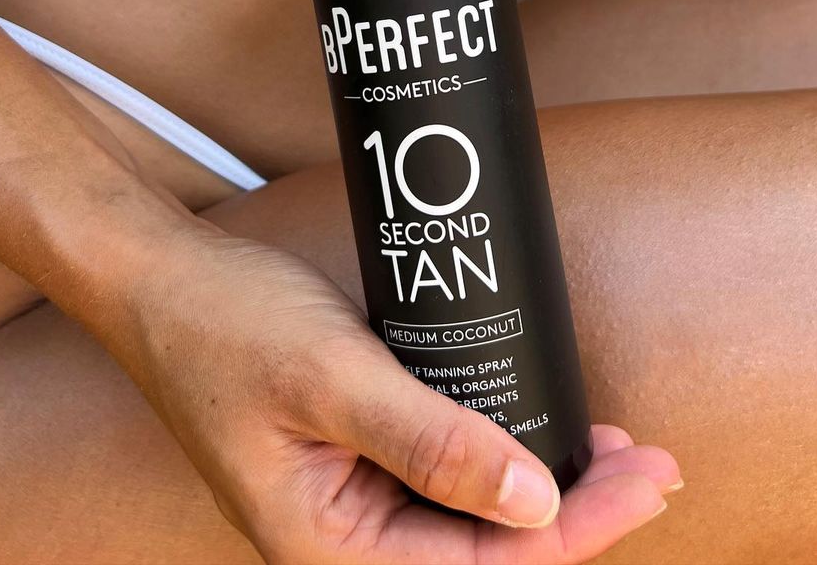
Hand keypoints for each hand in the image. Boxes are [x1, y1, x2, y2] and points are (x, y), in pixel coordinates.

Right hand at [107, 224, 679, 562]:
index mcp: (326, 549)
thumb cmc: (228, 326)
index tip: (645, 481)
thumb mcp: (331, 380)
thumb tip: (535, 506)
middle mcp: (344, 537)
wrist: (164, 279)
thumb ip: (428, 444)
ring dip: (544, 487)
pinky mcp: (359, 450)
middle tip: (652, 467)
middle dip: (576, 517)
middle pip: (483, 556)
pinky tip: (539, 423)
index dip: (574, 533)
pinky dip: (499, 452)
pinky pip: (443, 473)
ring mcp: (352, 494)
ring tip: (616, 453)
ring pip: (469, 518)